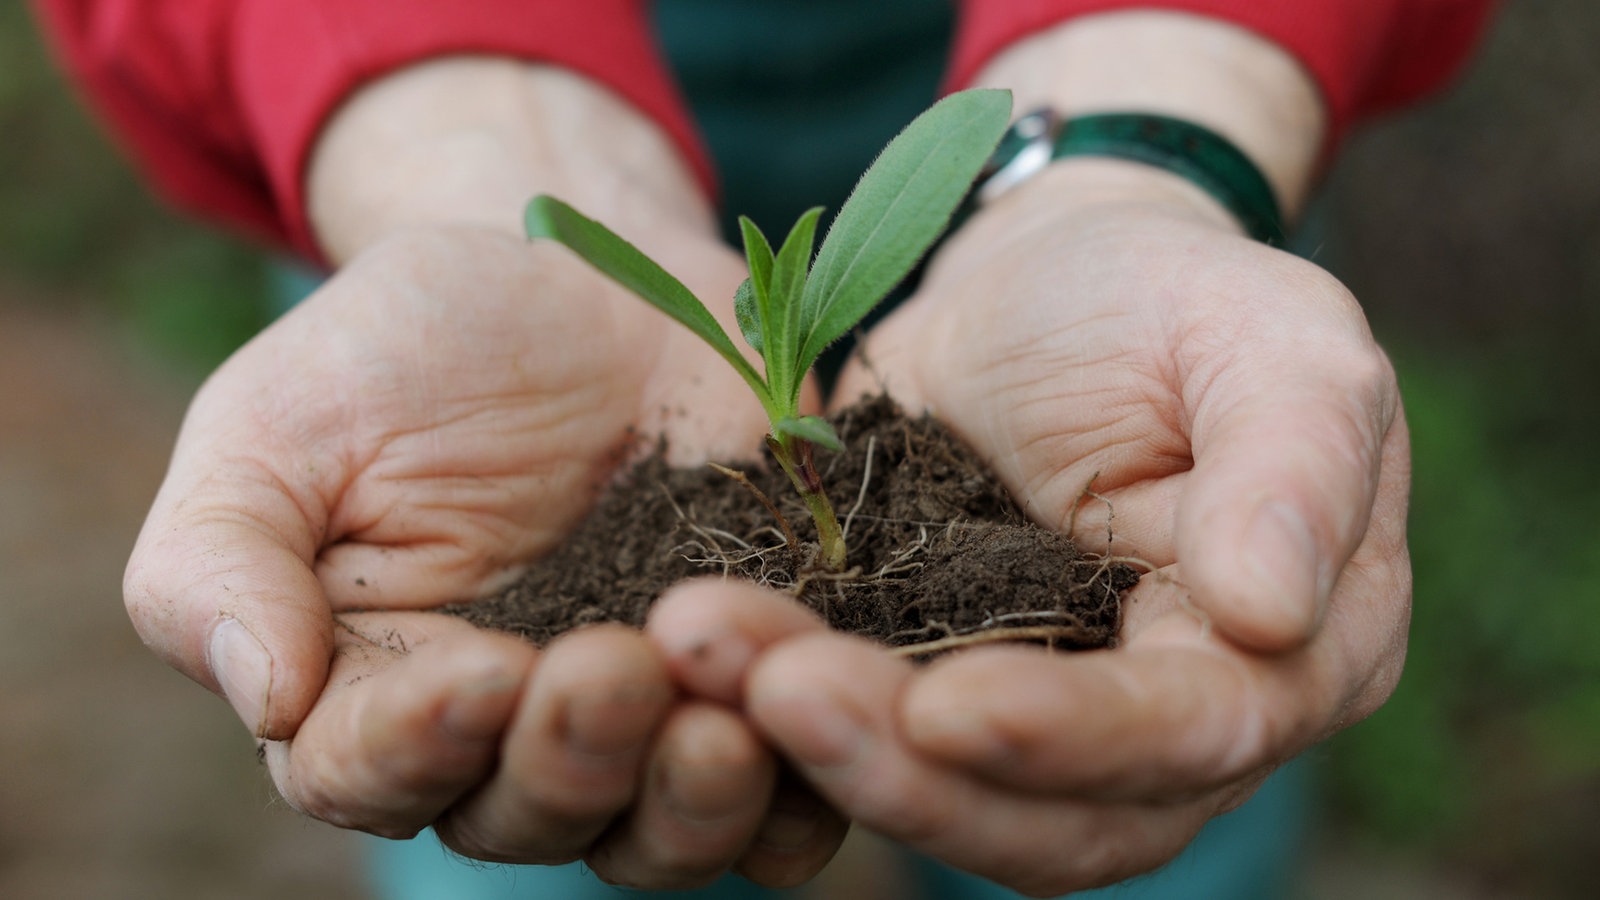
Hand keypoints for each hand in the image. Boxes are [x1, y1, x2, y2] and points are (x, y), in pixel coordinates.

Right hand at [123, 223, 843, 887]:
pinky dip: (811, 775)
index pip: (371, 775)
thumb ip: (224, 557)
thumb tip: (260, 698)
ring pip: (662, 834)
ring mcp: (644, 718)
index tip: (484, 671)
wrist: (585, 273)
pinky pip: (794, 781)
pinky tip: (824, 698)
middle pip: (531, 819)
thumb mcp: (280, 418)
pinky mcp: (753, 681)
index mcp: (374, 689)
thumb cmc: (413, 344)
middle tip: (620, 666)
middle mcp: (509, 735)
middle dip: (575, 760)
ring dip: (696, 796)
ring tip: (727, 708)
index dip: (422, 747)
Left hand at [649, 159, 1409, 894]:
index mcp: (1299, 649)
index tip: (949, 708)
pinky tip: (705, 658)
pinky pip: (874, 744)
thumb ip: (1294, 461)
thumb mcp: (1264, 334)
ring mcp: (1054, 723)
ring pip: (956, 802)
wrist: (1043, 283)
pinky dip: (792, 718)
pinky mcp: (944, 694)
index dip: (1074, 738)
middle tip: (776, 693)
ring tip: (711, 658)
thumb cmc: (1167, 295)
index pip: (1196, 733)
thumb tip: (1275, 615)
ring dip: (832, 755)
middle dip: (913, 773)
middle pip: (1061, 817)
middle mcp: (1182, 722)